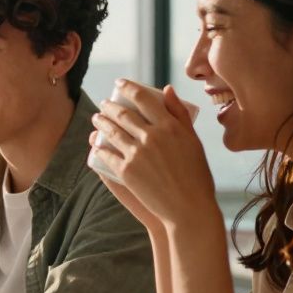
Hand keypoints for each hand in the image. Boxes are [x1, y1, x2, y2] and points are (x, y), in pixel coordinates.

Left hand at [89, 81, 217, 227]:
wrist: (189, 208)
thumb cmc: (196, 175)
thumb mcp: (193, 141)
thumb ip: (179, 114)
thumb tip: (166, 89)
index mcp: (170, 126)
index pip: (143, 98)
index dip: (128, 88)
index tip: (120, 83)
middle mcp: (152, 136)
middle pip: (124, 114)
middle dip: (110, 106)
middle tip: (104, 103)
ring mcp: (137, 154)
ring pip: (112, 131)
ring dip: (101, 122)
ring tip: (97, 118)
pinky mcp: (127, 171)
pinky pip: (107, 155)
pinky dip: (99, 147)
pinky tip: (95, 144)